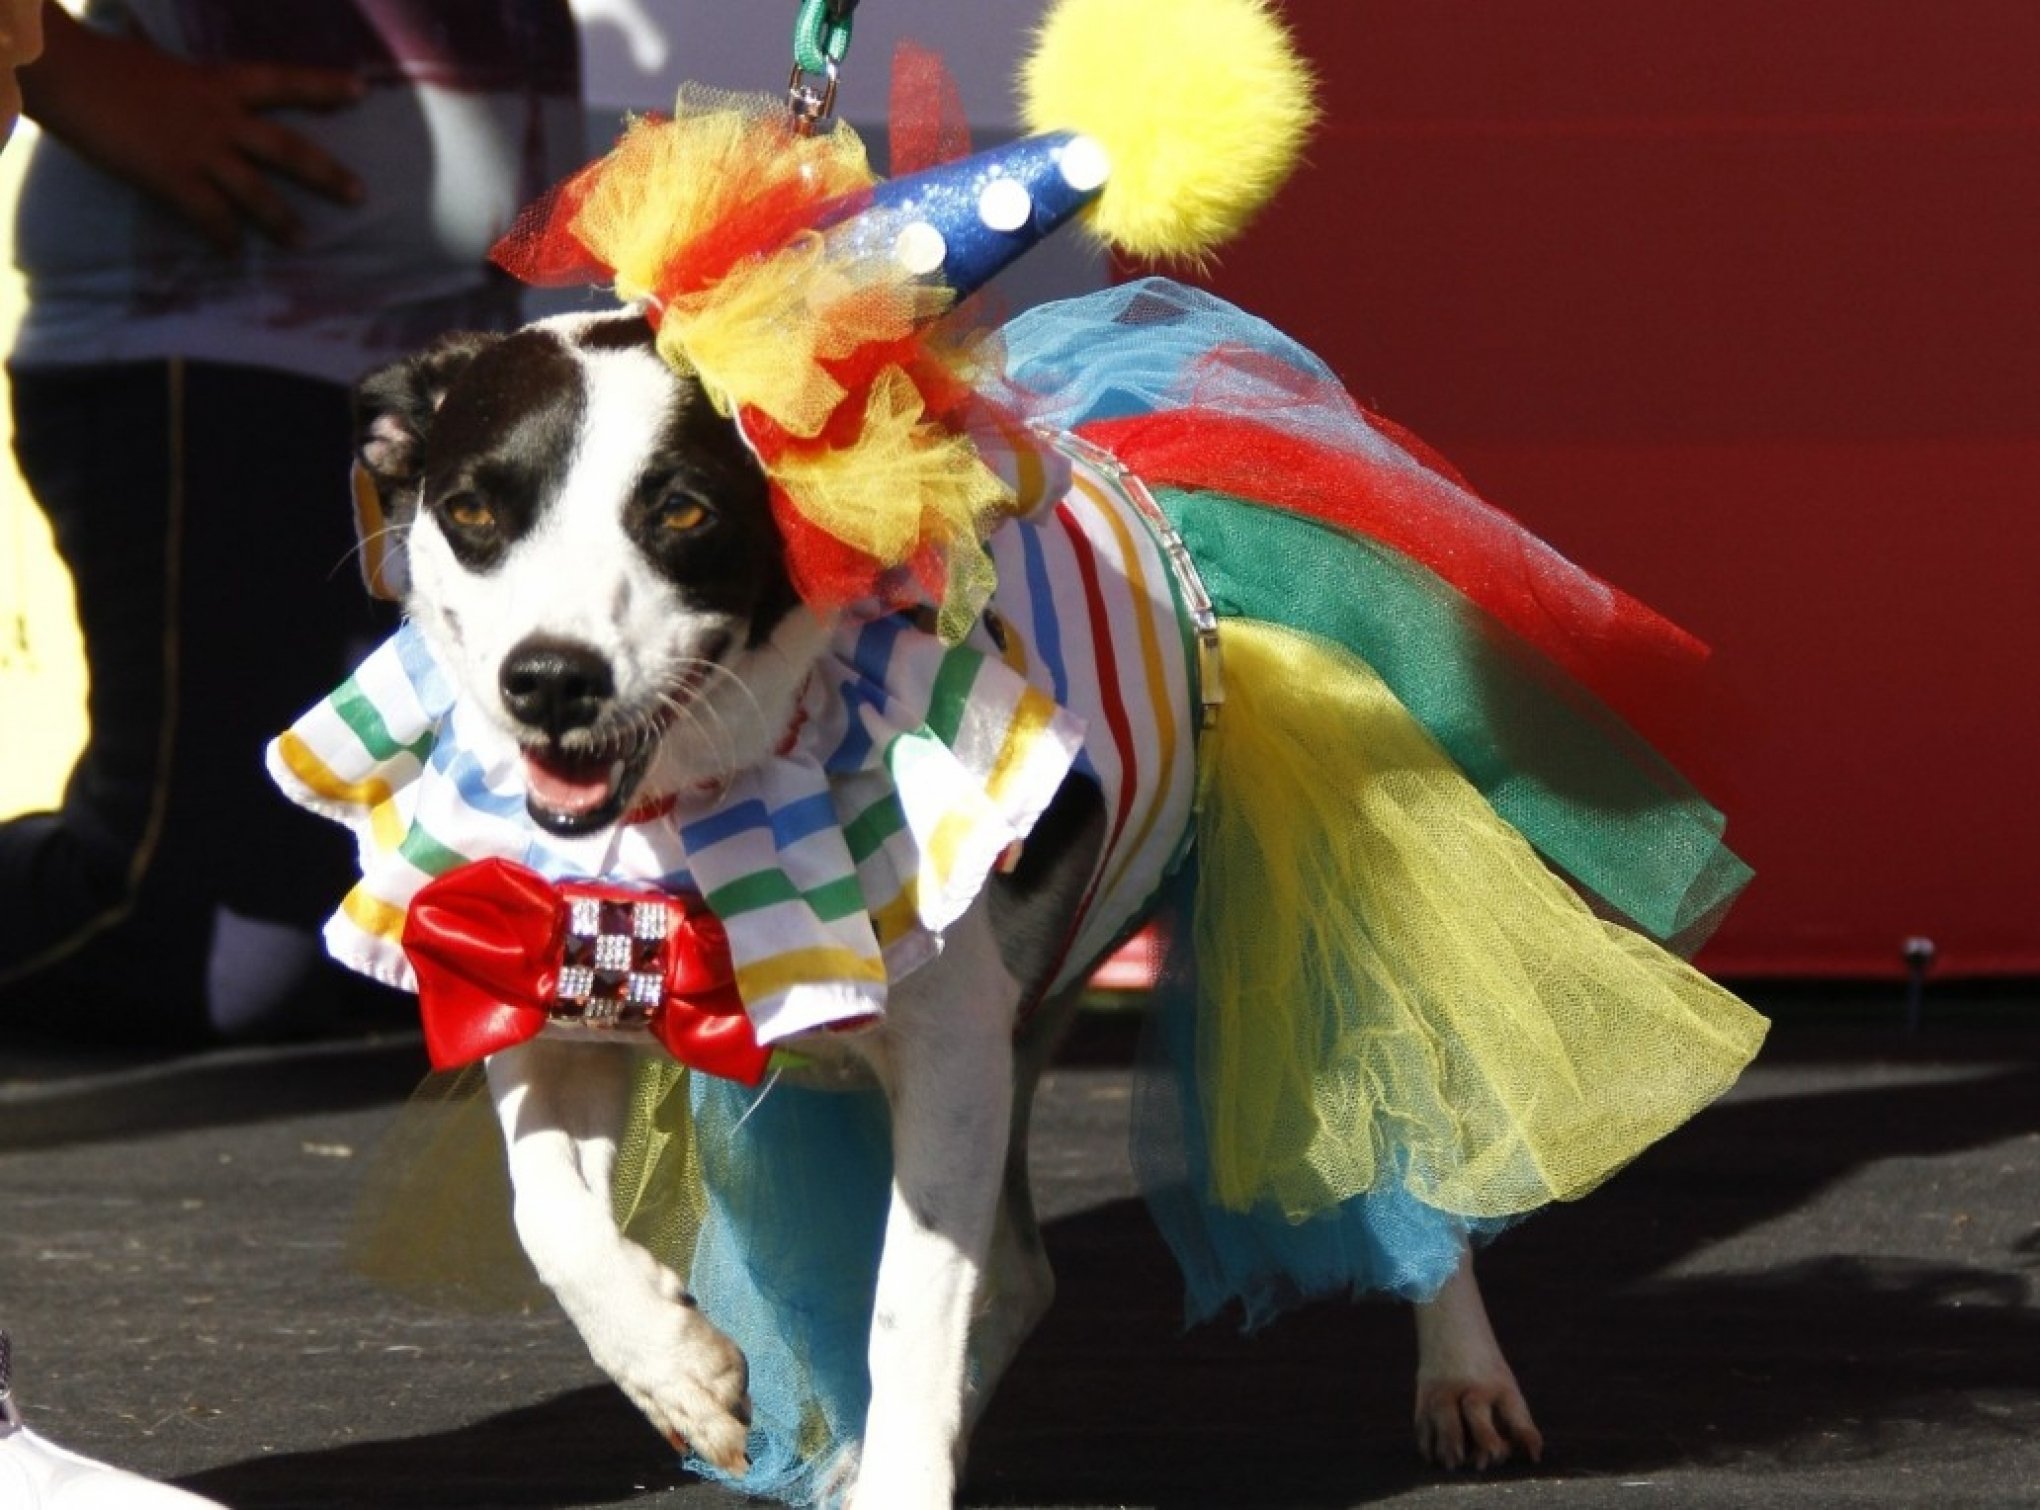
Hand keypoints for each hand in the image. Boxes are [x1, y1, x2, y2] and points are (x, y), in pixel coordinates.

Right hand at [20, 7, 365, 250]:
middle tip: (360, 196)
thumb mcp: (165, 65)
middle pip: (287, 148)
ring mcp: (199, 149)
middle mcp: (220, 116)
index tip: (360, 91)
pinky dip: (223, 237)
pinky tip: (233, 255)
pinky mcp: (172, 177)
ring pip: (256, 191)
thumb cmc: (108, 64)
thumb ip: (192, 85)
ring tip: (303, 242)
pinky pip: (209, 216)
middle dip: (326, 173)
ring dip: (282, 220)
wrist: (68, 73)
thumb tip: (195, 87)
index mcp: (219, 82)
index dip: (322, 86)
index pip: (283, 81)